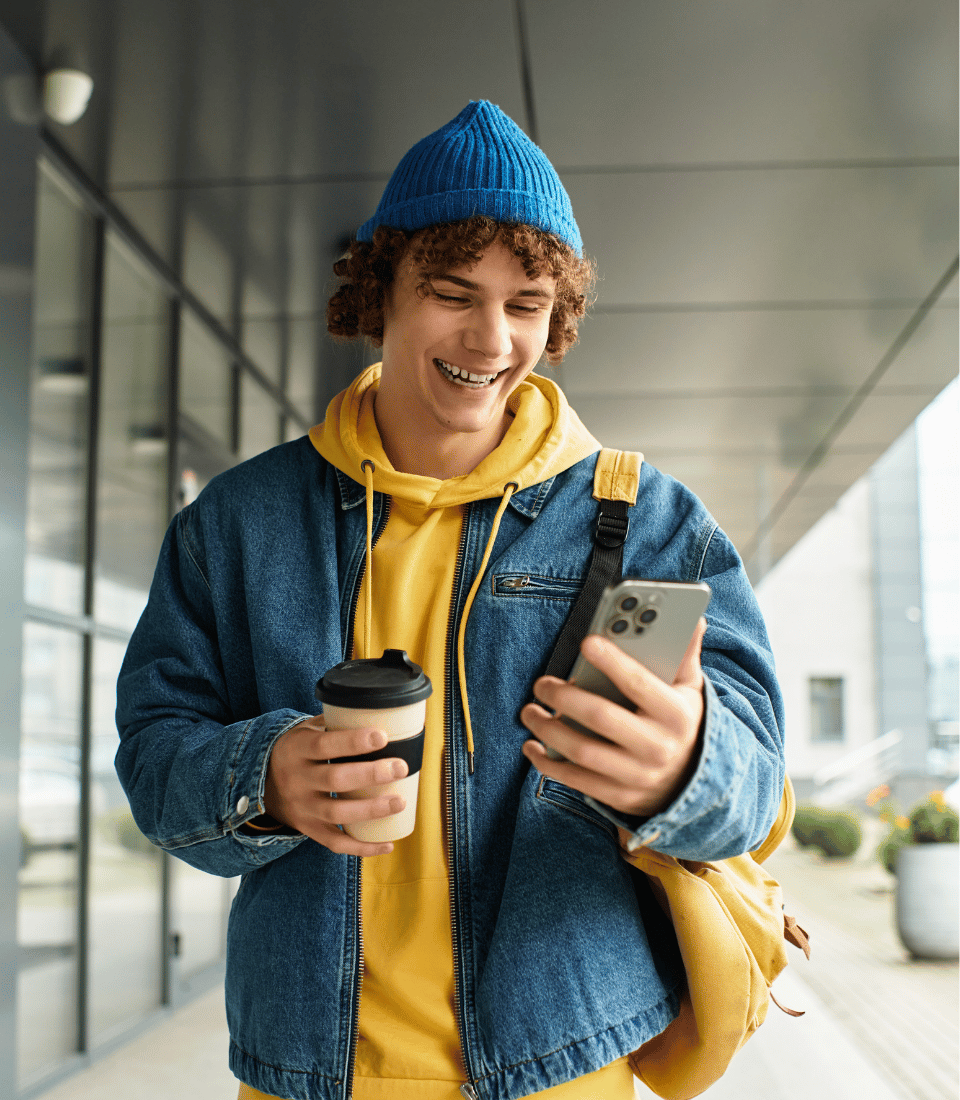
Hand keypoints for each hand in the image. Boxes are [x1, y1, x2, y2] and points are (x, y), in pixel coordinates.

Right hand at [264, 716, 407, 855]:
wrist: (258, 783)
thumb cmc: (296, 750)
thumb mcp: (305, 730)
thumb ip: (335, 723)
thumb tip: (380, 711)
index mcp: (297, 749)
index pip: (324, 745)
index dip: (354, 741)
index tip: (382, 736)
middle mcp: (297, 780)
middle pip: (334, 779)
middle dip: (370, 774)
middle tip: (400, 767)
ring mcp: (302, 807)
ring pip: (336, 813)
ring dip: (370, 810)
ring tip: (400, 802)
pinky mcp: (308, 828)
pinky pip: (335, 842)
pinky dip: (361, 847)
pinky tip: (387, 844)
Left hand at [520, 618, 707, 818]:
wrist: (691, 784)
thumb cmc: (681, 722)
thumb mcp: (689, 690)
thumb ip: (684, 655)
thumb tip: (695, 618)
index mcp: (676, 714)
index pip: (639, 684)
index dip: (613, 661)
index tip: (587, 641)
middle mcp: (658, 747)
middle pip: (601, 718)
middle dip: (565, 697)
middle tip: (542, 683)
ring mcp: (638, 776)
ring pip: (582, 752)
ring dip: (548, 729)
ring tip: (529, 711)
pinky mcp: (619, 796)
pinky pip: (577, 781)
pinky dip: (548, 763)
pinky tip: (532, 745)